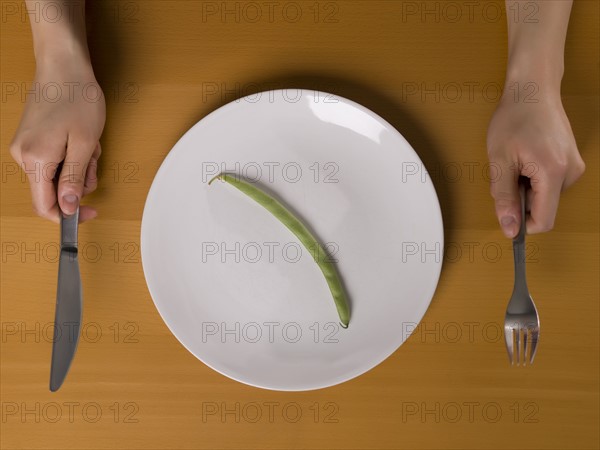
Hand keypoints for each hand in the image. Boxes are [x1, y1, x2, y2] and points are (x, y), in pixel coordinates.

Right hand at [9, 52, 105, 222]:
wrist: (64, 66)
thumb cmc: (78, 99)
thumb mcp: (84, 144)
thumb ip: (74, 179)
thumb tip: (67, 208)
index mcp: (35, 160)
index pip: (45, 206)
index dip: (69, 216)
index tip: (90, 212)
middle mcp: (23, 157)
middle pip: (54, 190)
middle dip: (80, 180)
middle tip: (93, 157)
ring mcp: (25, 147)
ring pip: (57, 175)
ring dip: (79, 166)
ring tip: (88, 143)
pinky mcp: (30, 140)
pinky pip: (54, 161)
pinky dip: (72, 155)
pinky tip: (79, 138)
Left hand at [487, 87, 584, 237]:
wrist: (533, 90)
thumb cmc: (514, 118)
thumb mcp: (499, 161)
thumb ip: (504, 197)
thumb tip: (510, 228)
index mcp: (553, 173)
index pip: (545, 220)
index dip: (523, 225)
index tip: (506, 215)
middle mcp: (571, 172)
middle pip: (543, 208)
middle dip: (521, 198)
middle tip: (508, 172)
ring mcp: (574, 166)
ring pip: (545, 196)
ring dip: (526, 187)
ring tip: (517, 161)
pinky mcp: (572, 162)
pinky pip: (550, 184)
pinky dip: (534, 178)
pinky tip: (527, 157)